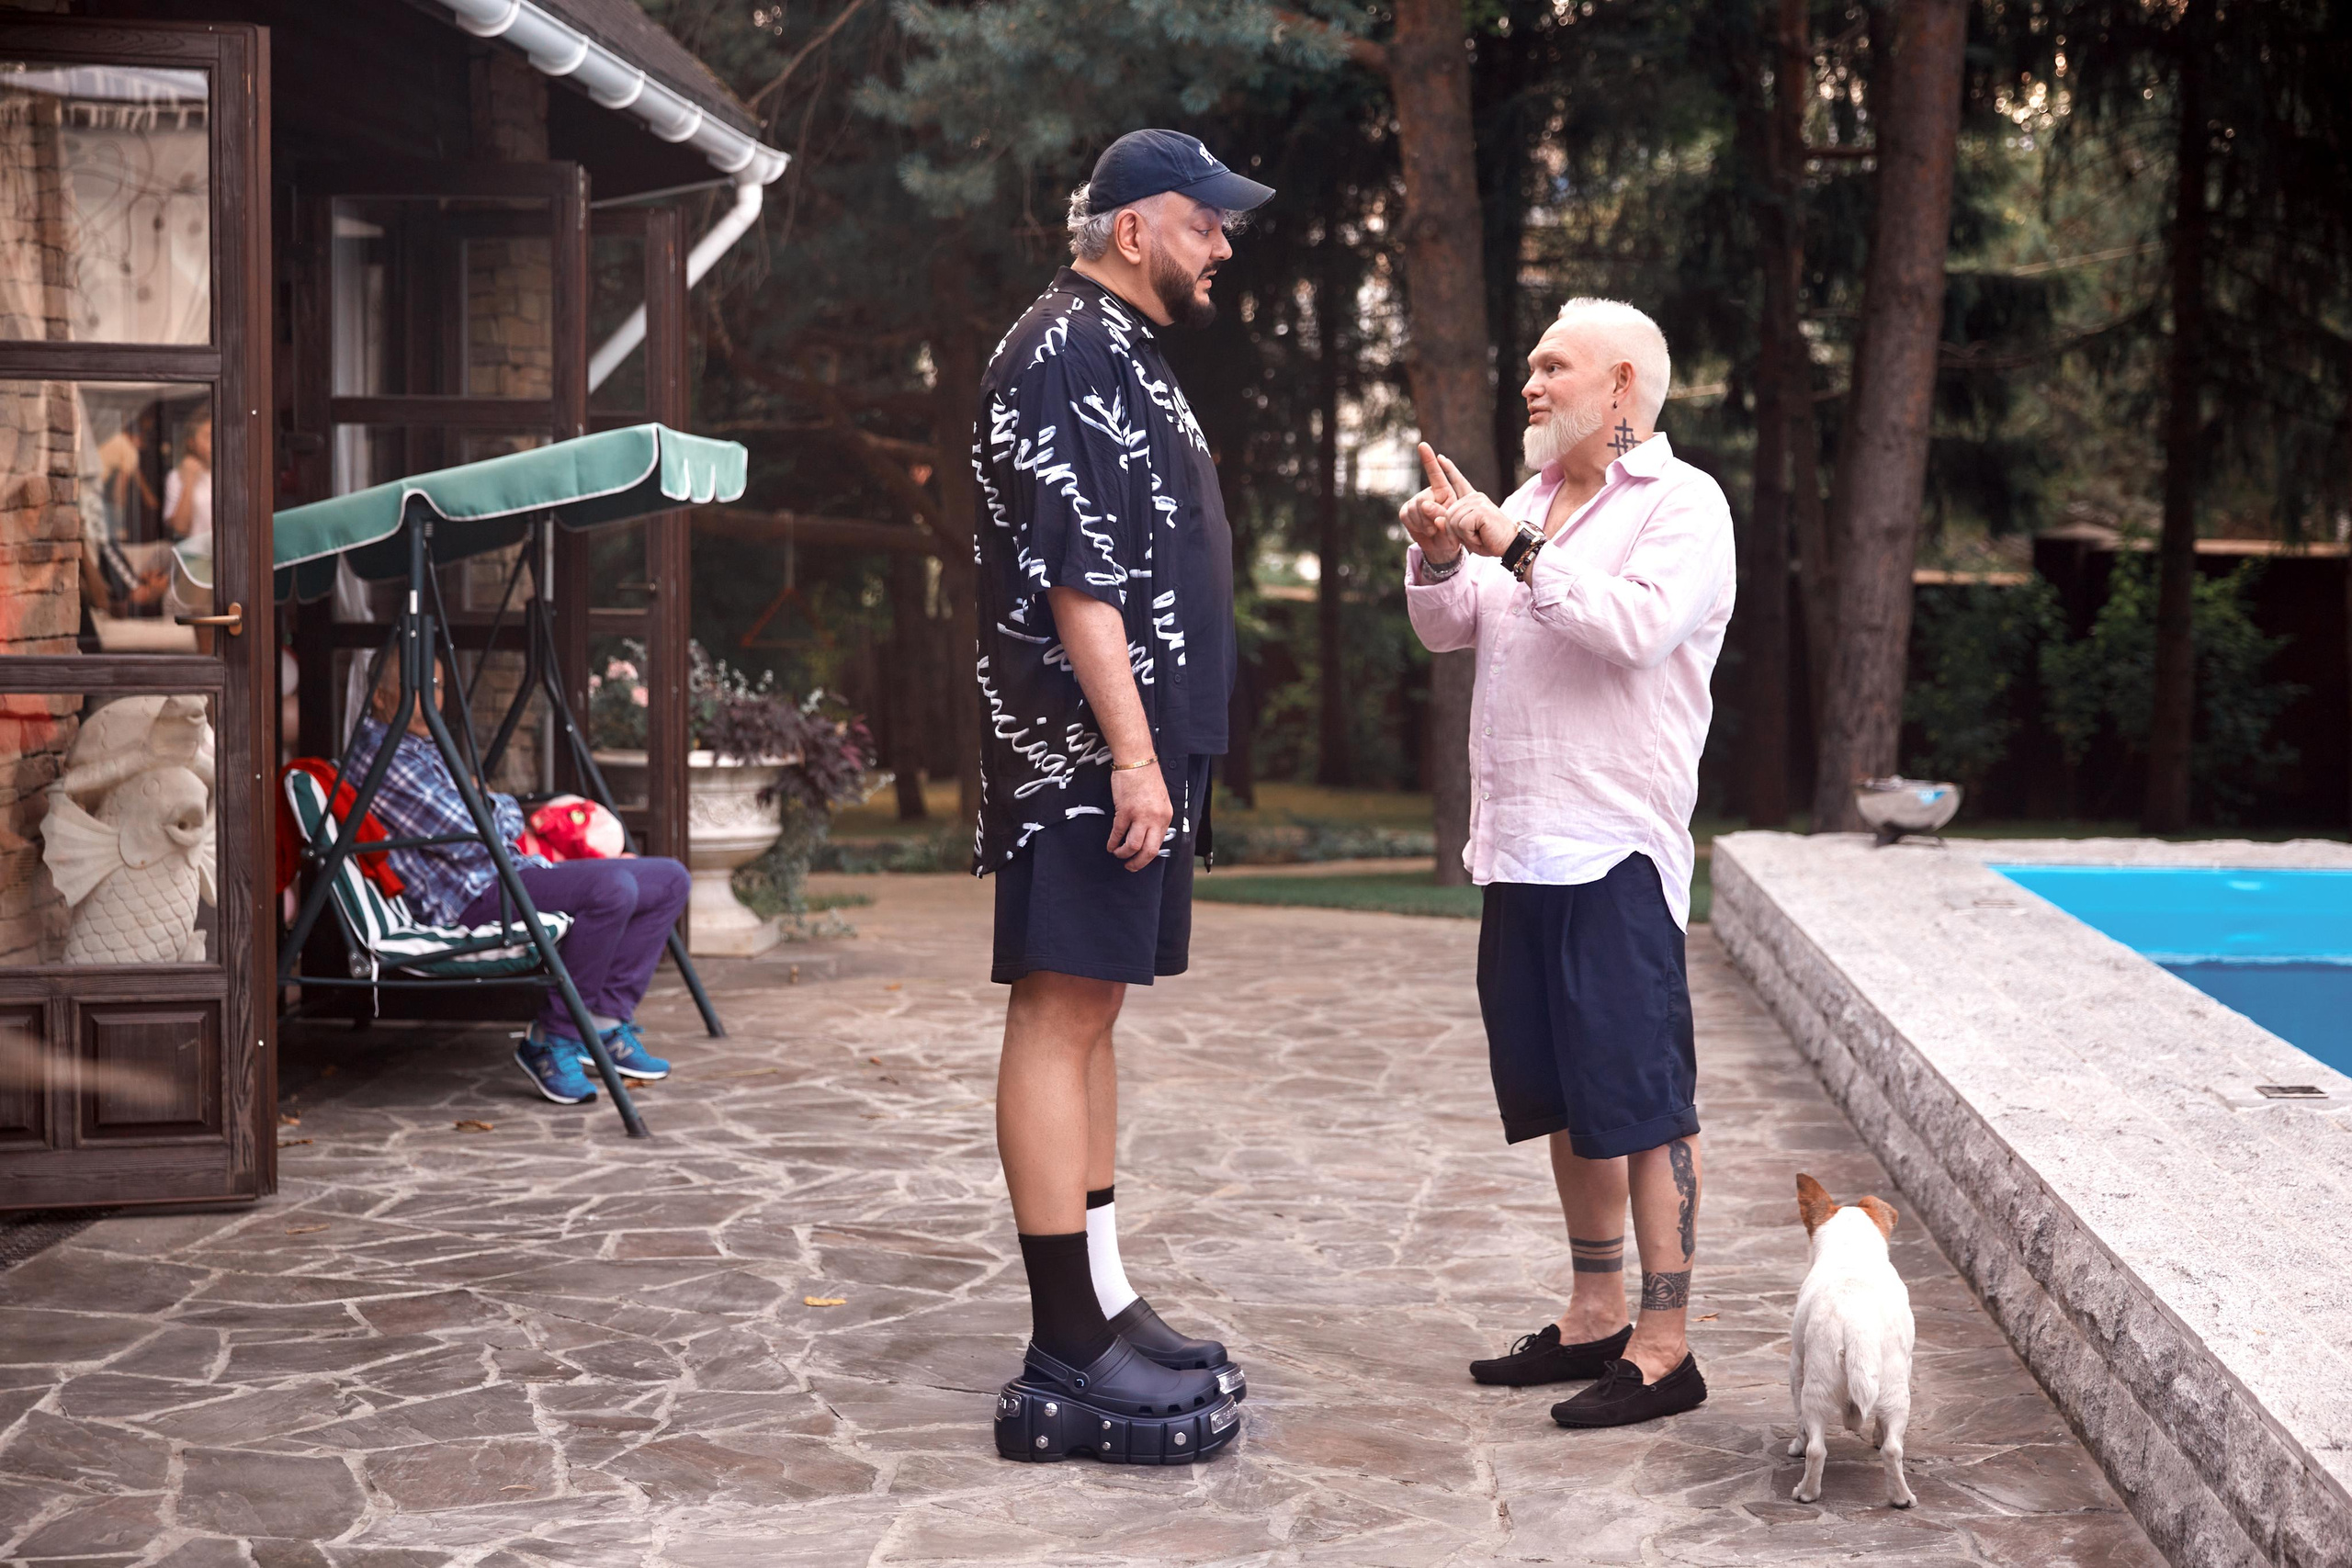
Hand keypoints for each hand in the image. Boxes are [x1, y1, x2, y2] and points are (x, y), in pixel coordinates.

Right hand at [1107, 762, 1172, 871]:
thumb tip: (1148, 835)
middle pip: (1149, 851)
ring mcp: (1140, 816)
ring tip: (1117, 854)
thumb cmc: (1147, 778)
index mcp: (1166, 817)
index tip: (1140, 859)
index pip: (1159, 844)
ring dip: (1123, 854)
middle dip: (1138, 863)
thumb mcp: (1160, 800)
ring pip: (1133, 846)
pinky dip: (1113, 842)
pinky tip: (1110, 845)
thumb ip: (1156, 818)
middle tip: (1130, 867)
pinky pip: (1118, 833)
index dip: (1147, 856)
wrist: (1136, 760)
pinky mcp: (1125, 811)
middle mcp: (1156, 819)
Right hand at [1400, 442, 1459, 562]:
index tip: (1422, 445)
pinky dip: (1414, 525)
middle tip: (1436, 527)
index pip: (1436, 474)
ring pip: (1413, 507)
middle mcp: (1429, 492)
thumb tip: (1424, 504)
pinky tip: (1422, 530)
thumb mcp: (1452, 525)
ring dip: (1422, 523)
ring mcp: (1416, 500)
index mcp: (1444, 491)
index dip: (1428, 460)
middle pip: (1422, 497)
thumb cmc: (1452, 533)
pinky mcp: (1406, 510)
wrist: (1441, 547)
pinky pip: (1405, 515)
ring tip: (1432, 530)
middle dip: (1428, 514)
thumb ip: (1441, 513)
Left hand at [1429, 451, 1513, 556]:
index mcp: (1472, 500)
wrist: (1510, 545)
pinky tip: (1482, 535)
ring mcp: (1478, 501)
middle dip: (1456, 532)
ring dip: (1464, 535)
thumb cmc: (1489, 540)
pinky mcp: (1480, 509)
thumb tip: (1429, 511)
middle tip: (1476, 536)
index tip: (1440, 457)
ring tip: (1480, 535)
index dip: (1449, 469)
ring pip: (1452, 521)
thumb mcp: (1464, 534)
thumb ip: (1447, 523)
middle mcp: (1475, 497)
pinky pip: (1462, 526)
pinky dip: (1469, 537)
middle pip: (1447, 514)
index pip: (1458, 482)